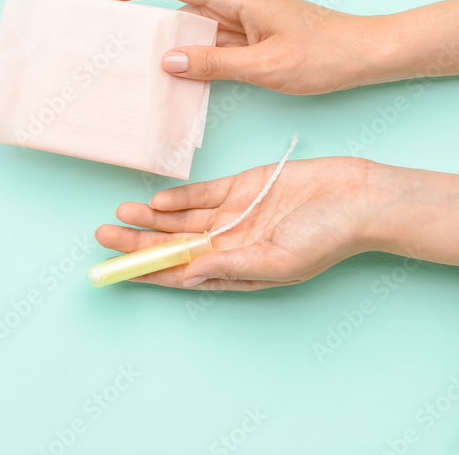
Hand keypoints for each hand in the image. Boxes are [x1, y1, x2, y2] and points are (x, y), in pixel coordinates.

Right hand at [91, 0, 392, 94]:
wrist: (364, 55)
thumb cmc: (325, 54)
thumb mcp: (267, 65)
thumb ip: (215, 63)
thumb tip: (167, 60)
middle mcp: (232, 2)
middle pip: (173, 0)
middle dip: (136, 9)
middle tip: (102, 24)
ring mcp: (237, 20)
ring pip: (186, 24)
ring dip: (158, 37)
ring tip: (125, 54)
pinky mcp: (243, 38)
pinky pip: (203, 43)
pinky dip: (182, 54)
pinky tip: (167, 72)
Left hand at [94, 157, 382, 290]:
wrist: (358, 197)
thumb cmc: (328, 238)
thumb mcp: (277, 261)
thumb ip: (229, 266)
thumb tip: (187, 275)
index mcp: (235, 269)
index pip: (181, 274)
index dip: (148, 273)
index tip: (116, 273)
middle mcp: (227, 243)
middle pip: (172, 245)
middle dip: (136, 243)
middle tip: (102, 237)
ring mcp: (232, 215)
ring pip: (179, 220)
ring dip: (149, 219)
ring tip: (118, 215)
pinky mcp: (240, 187)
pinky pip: (200, 195)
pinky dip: (177, 199)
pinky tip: (154, 201)